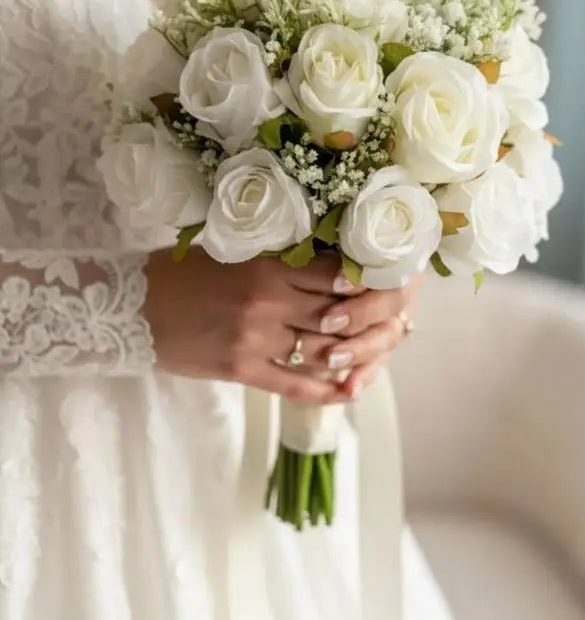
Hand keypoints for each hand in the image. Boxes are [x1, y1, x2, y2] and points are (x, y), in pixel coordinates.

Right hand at [144, 248, 417, 402]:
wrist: (135, 306)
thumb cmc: (183, 272)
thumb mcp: (233, 251)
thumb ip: (277, 258)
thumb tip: (327, 262)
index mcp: (267, 264)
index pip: (333, 273)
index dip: (365, 280)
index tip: (386, 283)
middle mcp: (269, 301)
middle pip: (336, 313)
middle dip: (368, 320)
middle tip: (393, 321)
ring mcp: (257, 338)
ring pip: (322, 350)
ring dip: (353, 355)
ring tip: (376, 355)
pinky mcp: (242, 369)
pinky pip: (295, 384)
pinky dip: (326, 390)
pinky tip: (348, 390)